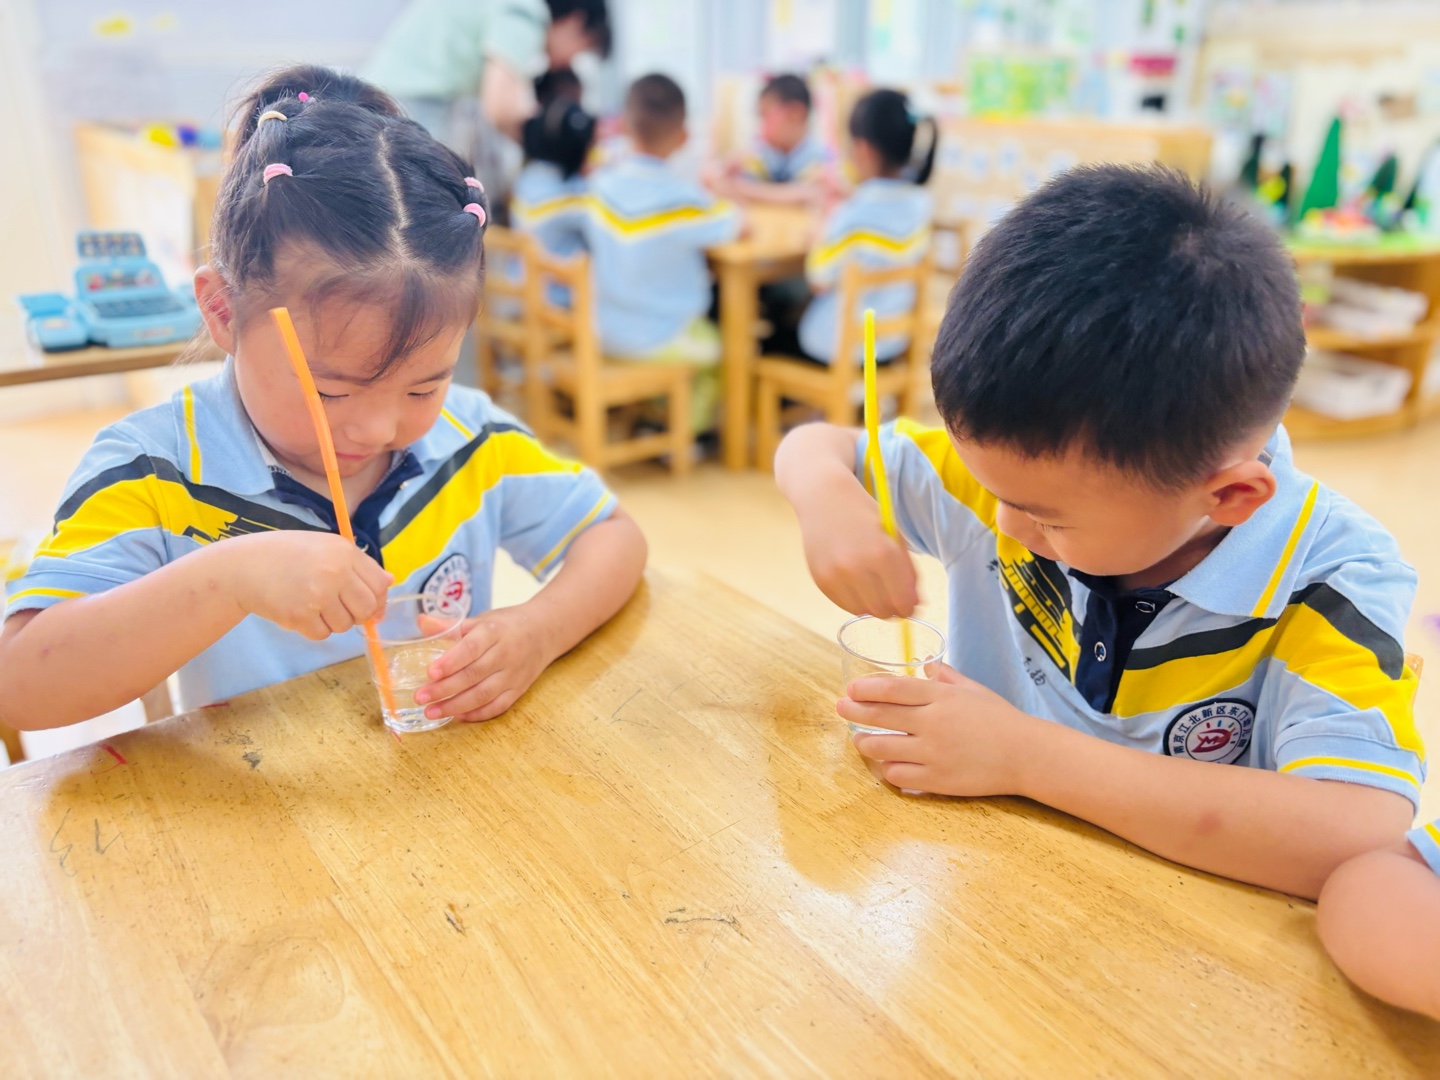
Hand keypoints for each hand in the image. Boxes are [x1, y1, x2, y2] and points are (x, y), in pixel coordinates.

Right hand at [228, 531, 391, 640]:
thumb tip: (389, 582)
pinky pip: (322, 634)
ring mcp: (317, 595)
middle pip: (366, 609)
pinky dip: (314, 629)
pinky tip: (299, 612)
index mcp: (343, 552)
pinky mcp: (300, 616)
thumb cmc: (285, 555)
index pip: (379, 585)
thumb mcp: (325, 547)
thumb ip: (357, 564)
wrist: (242, 566)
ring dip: (333, 622)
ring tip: (313, 605)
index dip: (378, 601)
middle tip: (339, 609)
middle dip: (358, 615)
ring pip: (345, 625)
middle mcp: (334, 572)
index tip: (370, 608)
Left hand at [414, 604, 554, 723]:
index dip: (451, 662)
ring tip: (431, 711)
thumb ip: (450, 625)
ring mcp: (514, 674)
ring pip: (484, 695)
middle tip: (420, 697)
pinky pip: (498, 706)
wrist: (544, 632)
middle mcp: (506, 653)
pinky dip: (477, 714)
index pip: (471, 647)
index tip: (430, 672)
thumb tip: (420, 622)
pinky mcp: (519, 690)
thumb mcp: (481, 619)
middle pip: (474, 675)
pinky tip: (457, 716)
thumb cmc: (506, 625)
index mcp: (495, 631)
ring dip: (456, 705)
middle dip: (445, 689)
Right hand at [797, 479, 917, 617]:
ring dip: (873, 606)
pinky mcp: (820, 580)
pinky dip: (855, 601)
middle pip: (884, 611)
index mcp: (882, 553)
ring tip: (875, 589)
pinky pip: (844, 605)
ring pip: (863, 611)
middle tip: (893, 598)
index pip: (903, 601)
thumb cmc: (865, 516)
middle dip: (893, 609)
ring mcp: (835, 576)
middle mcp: (857, 567)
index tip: (911, 605)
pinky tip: (858, 585)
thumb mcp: (895, 537)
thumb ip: (908, 573)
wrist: (824, 498)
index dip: (910, 607)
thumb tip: (915, 605)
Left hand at [839, 664, 1038, 795]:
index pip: (893, 689)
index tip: (851, 689)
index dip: (867, 688)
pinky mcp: (937, 780)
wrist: (1026, 755)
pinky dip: (888, 770)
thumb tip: (925, 666)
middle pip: (881, 716)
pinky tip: (887, 764)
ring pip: (883, 748)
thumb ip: (946, 678)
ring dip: (866, 742)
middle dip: (855, 711)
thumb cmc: (1001, 718)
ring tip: (860, 739)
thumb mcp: (974, 690)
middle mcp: (932, 723)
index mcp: (941, 698)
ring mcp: (933, 753)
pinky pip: (899, 775)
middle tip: (841, 708)